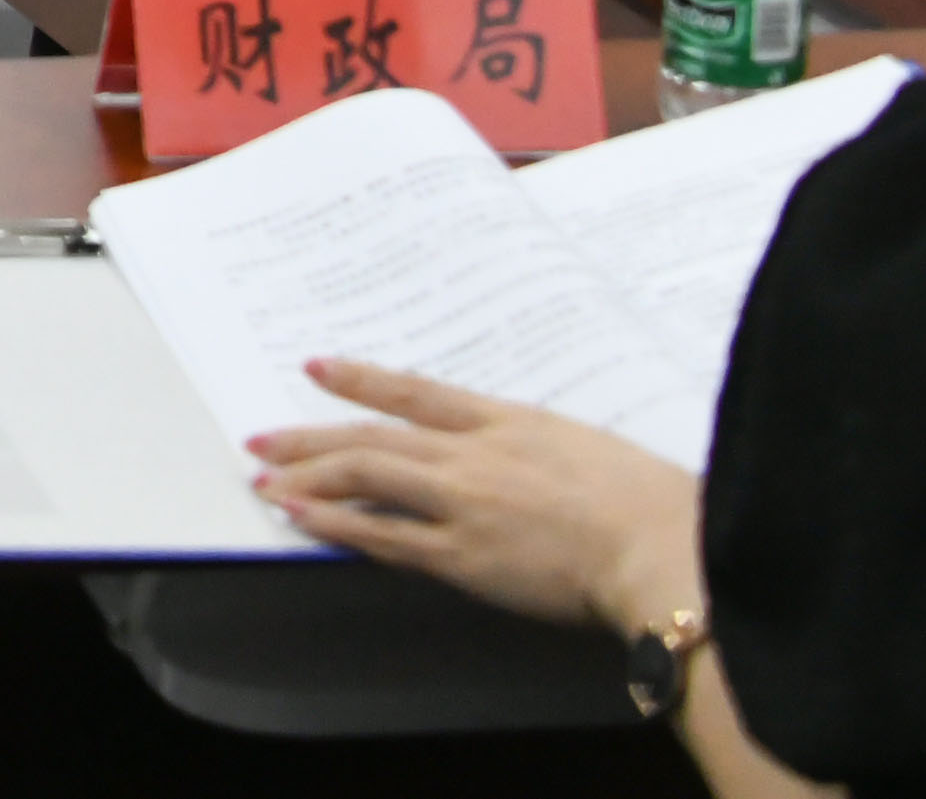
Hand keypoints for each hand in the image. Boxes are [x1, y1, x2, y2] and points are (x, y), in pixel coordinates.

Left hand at [246, 360, 703, 634]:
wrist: (663, 548)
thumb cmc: (650, 506)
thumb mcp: (589, 451)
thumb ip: (542, 450)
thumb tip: (522, 462)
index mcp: (509, 422)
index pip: (416, 392)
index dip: (362, 379)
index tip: (319, 368)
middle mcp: (474, 455)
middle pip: (373, 436)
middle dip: (311, 436)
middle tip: (262, 437)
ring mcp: (463, 503)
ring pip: (365, 478)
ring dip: (307, 477)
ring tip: (264, 479)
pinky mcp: (464, 557)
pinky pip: (385, 538)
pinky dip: (336, 525)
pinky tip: (303, 518)